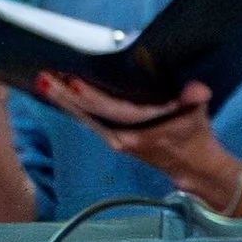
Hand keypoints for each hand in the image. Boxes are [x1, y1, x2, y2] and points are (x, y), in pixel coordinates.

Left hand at [39, 74, 241, 206]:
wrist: (192, 166)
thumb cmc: (194, 136)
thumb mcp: (197, 116)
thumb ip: (194, 100)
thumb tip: (197, 89)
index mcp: (139, 132)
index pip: (111, 110)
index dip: (92, 97)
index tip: (73, 82)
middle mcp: (120, 137)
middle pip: (89, 113)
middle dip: (66, 95)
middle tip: (45, 76)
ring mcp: (113, 137)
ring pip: (84, 117)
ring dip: (64, 100)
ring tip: (44, 81)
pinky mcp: (111, 135)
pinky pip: (88, 119)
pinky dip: (73, 106)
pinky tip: (57, 93)